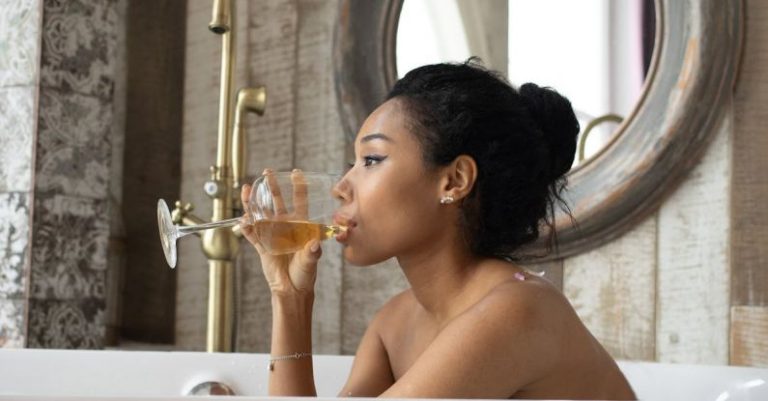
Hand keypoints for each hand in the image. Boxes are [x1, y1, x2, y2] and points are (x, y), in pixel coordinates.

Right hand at [240, 169, 321, 293]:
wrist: (292, 289)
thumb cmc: (306, 273)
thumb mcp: (311, 261)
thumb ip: (312, 252)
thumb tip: (314, 244)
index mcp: (300, 225)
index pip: (300, 201)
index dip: (298, 186)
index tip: (295, 172)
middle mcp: (285, 226)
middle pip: (277, 201)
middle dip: (271, 186)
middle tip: (267, 172)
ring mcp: (272, 234)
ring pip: (260, 213)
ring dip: (253, 202)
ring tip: (246, 189)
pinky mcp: (262, 246)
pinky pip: (252, 234)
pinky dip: (247, 228)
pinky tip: (243, 220)